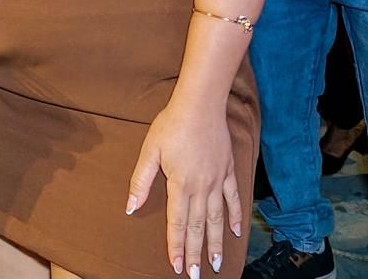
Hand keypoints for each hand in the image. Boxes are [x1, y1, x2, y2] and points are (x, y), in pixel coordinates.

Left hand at [127, 102, 240, 276]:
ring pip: (217, 219)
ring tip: (215, 263)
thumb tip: (130, 207)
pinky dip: (236, 217)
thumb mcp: (149, 152)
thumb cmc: (171, 125)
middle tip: (194, 275)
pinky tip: (237, 233)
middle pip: (197, 227)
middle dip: (195, 253)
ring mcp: (217, 181)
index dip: (175, 246)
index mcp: (179, 185)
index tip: (175, 265)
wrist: (200, 105)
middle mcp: (200, 188)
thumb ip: (141, 182)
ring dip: (216, 243)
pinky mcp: (227, 171)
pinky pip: (233, 199)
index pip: (177, 224)